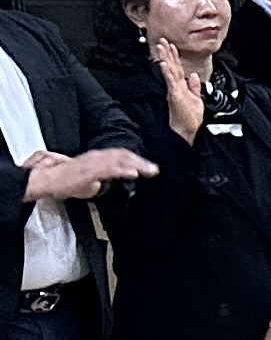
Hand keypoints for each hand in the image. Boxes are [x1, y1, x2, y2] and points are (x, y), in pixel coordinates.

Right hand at [24, 146, 155, 201]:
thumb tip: (107, 185)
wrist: (48, 180)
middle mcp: (96, 156)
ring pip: (119, 159)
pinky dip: (122, 169)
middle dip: (140, 162)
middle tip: (154, 169)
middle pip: (123, 155)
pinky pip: (109, 168)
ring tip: (148, 170)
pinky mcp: (88, 170)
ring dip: (136, 164)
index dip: (136, 160)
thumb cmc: (65, 181)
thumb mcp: (88, 181)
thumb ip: (100, 181)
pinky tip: (133, 173)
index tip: (149, 167)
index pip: (120, 155)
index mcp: (97, 157)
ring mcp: (93, 163)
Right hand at [152, 37, 203, 140]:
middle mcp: (176, 86)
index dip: (174, 56)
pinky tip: (164, 64)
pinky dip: (168, 73)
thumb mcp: (196, 99)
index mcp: (180, 86)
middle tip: (162, 40)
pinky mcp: (175, 95)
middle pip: (171, 66)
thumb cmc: (190, 117)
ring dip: (166, 58)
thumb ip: (194, 87)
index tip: (171, 45)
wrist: (187, 130)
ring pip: (169, 71)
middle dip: (167, 53)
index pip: (177, 68)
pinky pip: (171, 82)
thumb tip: (193, 75)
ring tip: (161, 47)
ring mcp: (174, 90)